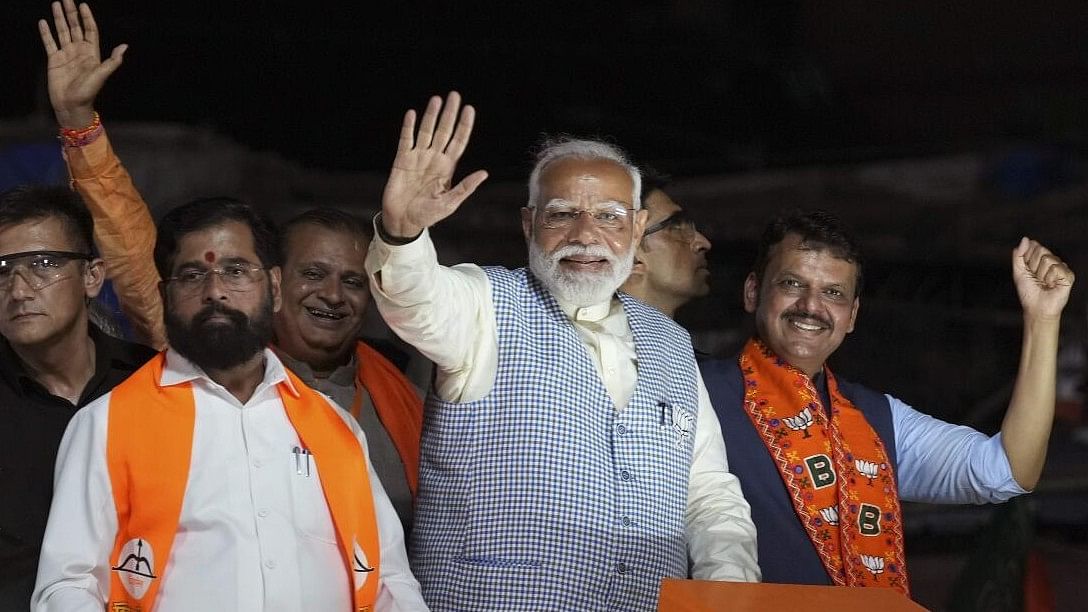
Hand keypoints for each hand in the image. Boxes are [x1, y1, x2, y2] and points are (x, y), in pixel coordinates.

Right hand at [38, 0, 126, 128]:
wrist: (72, 105)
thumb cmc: (88, 92)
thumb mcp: (102, 75)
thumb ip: (112, 60)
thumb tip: (124, 46)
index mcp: (92, 53)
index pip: (90, 30)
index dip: (87, 18)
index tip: (83, 5)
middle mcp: (79, 51)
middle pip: (75, 27)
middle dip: (71, 14)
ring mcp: (66, 55)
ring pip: (62, 32)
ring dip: (59, 19)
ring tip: (56, 4)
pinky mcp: (54, 60)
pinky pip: (49, 43)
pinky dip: (46, 33)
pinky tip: (44, 22)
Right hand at [380, 91, 488, 237]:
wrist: (403, 221)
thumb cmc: (428, 215)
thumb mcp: (450, 203)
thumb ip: (465, 187)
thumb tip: (484, 173)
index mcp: (447, 168)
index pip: (458, 142)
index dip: (464, 126)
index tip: (469, 109)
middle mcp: (434, 158)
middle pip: (444, 131)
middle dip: (450, 114)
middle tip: (454, 96)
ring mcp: (418, 157)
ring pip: (426, 131)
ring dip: (431, 116)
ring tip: (436, 99)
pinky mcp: (401, 160)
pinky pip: (406, 140)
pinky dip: (409, 127)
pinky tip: (412, 114)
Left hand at [1012, 237, 1074, 319]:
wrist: (1036, 307)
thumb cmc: (1028, 292)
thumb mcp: (1018, 271)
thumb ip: (1019, 255)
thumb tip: (1026, 239)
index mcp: (1040, 259)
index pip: (1034, 246)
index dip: (1027, 259)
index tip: (1028, 271)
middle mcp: (1052, 261)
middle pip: (1041, 250)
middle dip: (1033, 266)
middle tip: (1036, 278)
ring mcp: (1061, 267)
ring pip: (1048, 259)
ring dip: (1041, 274)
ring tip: (1044, 283)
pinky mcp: (1068, 275)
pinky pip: (1056, 268)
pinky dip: (1050, 278)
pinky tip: (1051, 285)